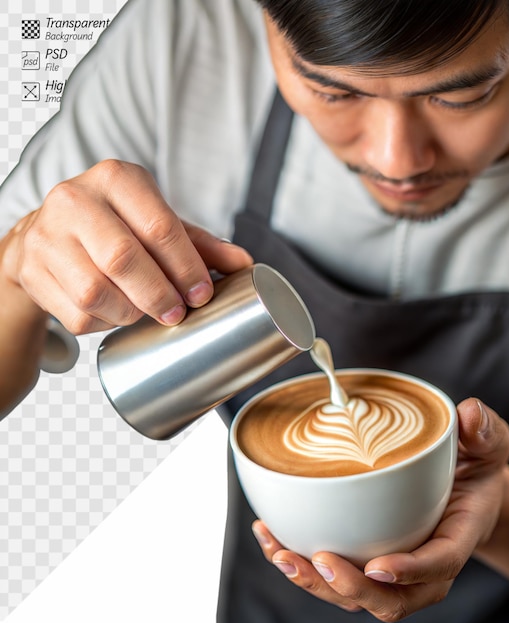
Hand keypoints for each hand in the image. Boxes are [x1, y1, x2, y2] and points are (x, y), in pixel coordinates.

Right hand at [1, 159, 252, 333]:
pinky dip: (103, 323)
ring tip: (145, 311)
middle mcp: (75, 199)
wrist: (51, 233)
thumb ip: (200, 244)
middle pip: (124, 259)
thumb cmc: (118, 227)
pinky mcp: (30, 269)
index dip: (186, 267)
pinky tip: (114, 311)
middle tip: (178, 313)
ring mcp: (46, 235)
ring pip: (96, 292)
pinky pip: (76, 314)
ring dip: (130, 312)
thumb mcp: (158, 223)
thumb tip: (244, 265)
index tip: (202, 294)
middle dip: (159, 295)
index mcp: (117, 179)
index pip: (160, 226)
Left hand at [252, 398, 508, 621]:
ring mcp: (394, 567)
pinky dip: (302, 562)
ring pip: (355, 596)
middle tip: (318, 560)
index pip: (439, 564)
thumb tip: (470, 413)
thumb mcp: (489, 445)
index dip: (410, 572)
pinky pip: (336, 576)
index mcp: (457, 537)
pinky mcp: (368, 559)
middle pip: (390, 599)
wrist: (466, 490)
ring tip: (280, 553)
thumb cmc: (476, 469)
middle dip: (350, 589)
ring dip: (315, 582)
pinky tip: (271, 537)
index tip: (377, 567)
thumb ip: (485, 431)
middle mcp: (424, 564)